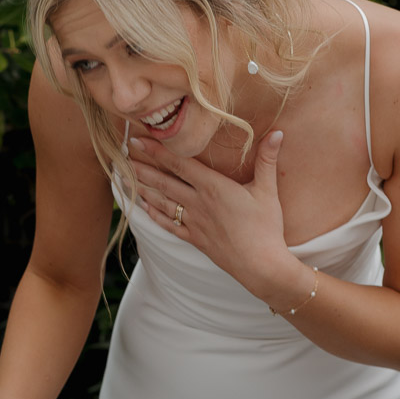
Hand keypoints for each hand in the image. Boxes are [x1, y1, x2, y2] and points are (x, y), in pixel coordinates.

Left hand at [129, 130, 294, 295]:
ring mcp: (193, 222)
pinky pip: (168, 225)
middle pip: (163, 182)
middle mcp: (197, 203)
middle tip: (121, 156)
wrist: (260, 266)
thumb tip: (277, 132)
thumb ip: (267, 159)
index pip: (179, 164)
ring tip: (123, 178)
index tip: (137, 140)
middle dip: (141, 168)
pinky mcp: (194, 239)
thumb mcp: (268, 190)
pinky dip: (153, 215)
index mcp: (213, 187)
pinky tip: (143, 207)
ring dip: (141, 189)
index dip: (156, 150)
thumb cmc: (266, 227)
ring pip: (161, 202)